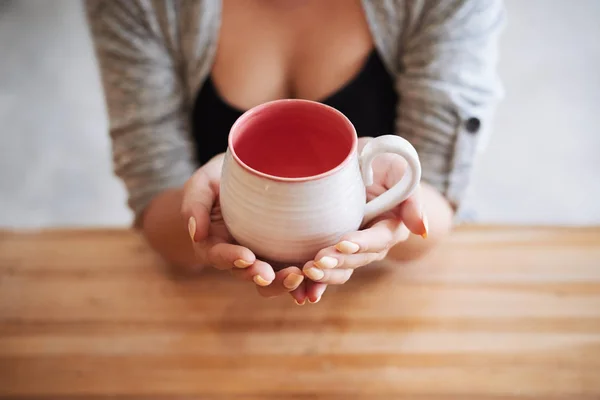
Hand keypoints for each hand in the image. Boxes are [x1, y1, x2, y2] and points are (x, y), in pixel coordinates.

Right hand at [181, 154, 305, 301]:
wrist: (244, 176)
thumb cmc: (218, 179)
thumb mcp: (202, 183)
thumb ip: (195, 204)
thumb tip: (196, 233)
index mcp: (215, 244)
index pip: (219, 256)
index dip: (232, 258)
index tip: (247, 256)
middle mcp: (238, 256)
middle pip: (248, 274)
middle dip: (263, 277)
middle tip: (278, 275)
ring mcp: (261, 257)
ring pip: (271, 279)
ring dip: (284, 283)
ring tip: (299, 277)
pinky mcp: (281, 255)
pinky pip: (291, 271)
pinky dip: (303, 281)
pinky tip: (316, 284)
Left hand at [301, 138, 427, 302]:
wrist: (356, 162)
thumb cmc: (380, 160)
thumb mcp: (398, 166)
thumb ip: (410, 195)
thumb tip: (422, 231)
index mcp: (392, 225)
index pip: (380, 238)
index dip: (363, 243)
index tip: (344, 243)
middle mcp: (373, 243)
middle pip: (359, 258)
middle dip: (339, 261)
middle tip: (318, 261)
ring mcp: (353, 249)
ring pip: (343, 269)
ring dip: (326, 275)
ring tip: (308, 272)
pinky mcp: (334, 251)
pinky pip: (327, 270)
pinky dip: (315, 282)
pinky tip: (301, 288)